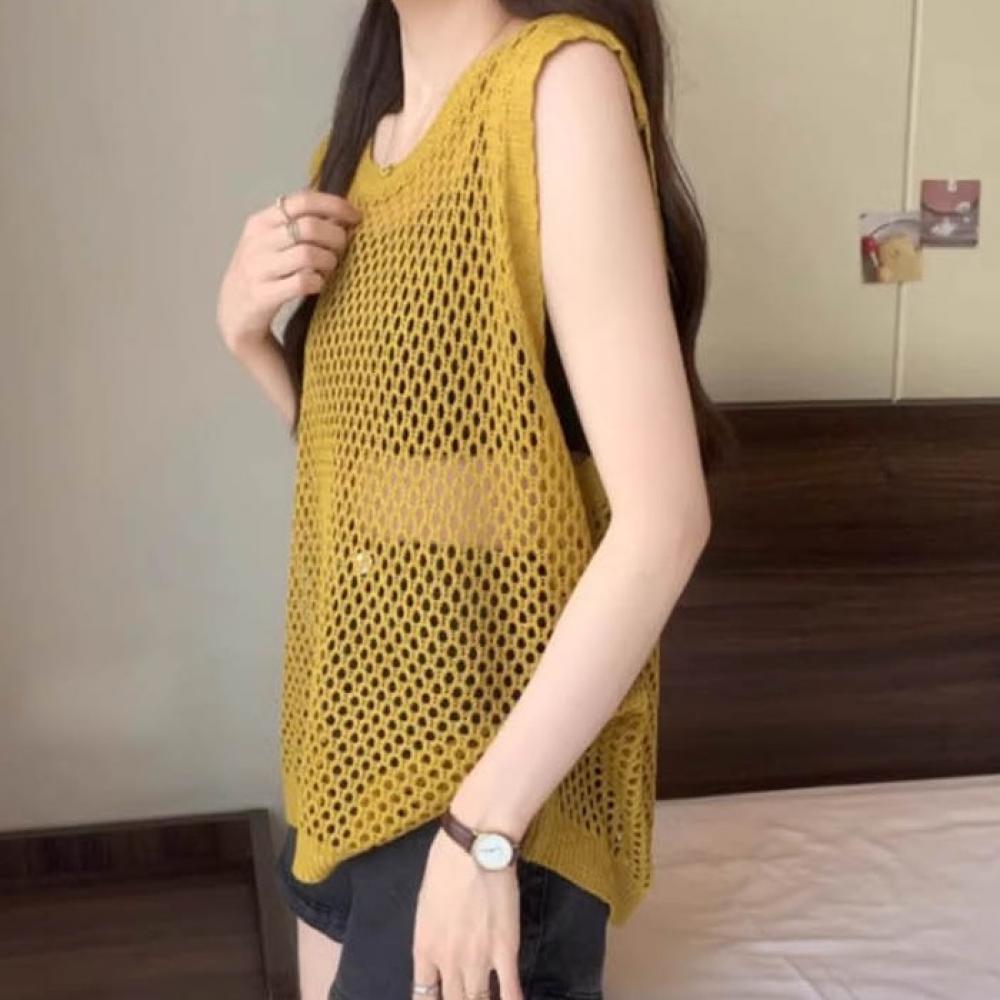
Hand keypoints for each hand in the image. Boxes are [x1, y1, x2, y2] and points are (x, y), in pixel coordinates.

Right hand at [216, 189, 361, 353]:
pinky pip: (303, 282)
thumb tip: (343, 216)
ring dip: (329, 262)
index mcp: (260, 222)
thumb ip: (301, 227)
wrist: (234, 315)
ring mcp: (258, 269)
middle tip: (342, 251)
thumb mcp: (273, 244)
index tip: (355, 217)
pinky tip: (318, 285)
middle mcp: (257, 242)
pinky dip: (319, 283)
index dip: (334, 205)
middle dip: (337, 238)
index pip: (302, 201)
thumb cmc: (264, 275)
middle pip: (310, 227)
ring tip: (329, 269)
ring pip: (309, 254)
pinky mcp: (263, 295)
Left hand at [412, 825, 523, 999]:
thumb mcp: (426, 901)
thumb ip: (432, 931)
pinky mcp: (505, 950)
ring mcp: (478, 959)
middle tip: (466, 996)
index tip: (441, 998)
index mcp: (424, 947)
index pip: (423, 994)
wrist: (475, 847)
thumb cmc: (446, 863)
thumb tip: (439, 941)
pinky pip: (509, 991)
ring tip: (485, 999)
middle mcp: (448, 961)